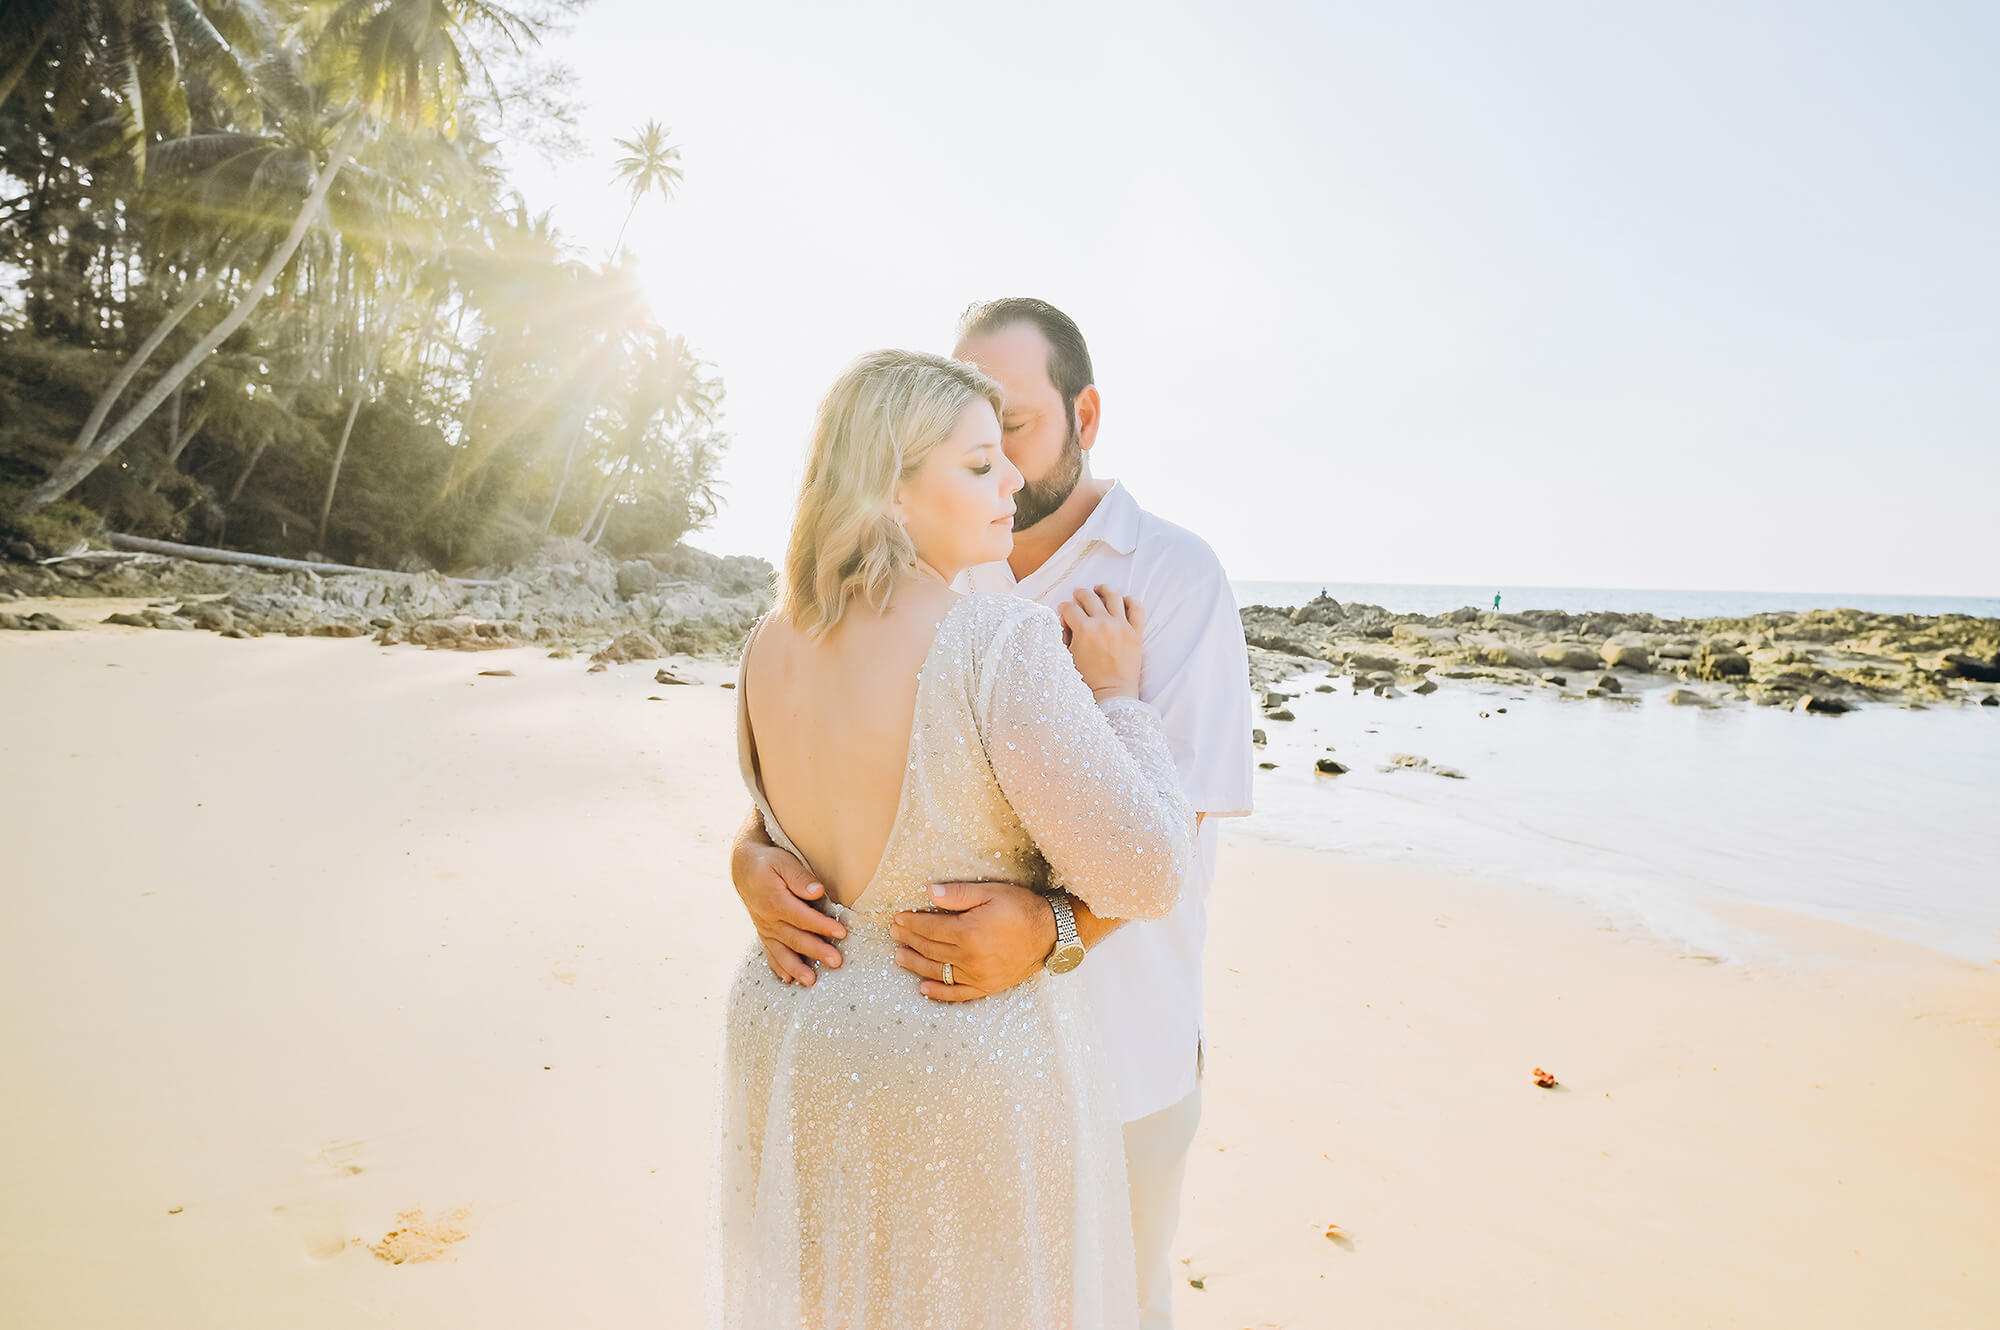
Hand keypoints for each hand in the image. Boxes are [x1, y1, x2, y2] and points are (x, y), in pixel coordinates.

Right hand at [731, 835, 845, 985]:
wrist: (744, 869)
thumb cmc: (769, 863)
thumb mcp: (783, 862)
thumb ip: (799, 877)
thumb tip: (817, 891)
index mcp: (775, 901)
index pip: (802, 917)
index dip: (822, 926)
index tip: (841, 932)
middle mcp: (769, 919)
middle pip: (795, 938)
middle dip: (816, 951)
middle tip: (836, 962)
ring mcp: (766, 929)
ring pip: (782, 951)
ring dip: (797, 968)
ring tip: (811, 981)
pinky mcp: (765, 934)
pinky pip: (770, 953)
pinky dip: (779, 967)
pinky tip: (788, 979)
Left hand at [890, 882, 1059, 1002]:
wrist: (1052, 933)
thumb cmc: (1022, 908)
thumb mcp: (991, 892)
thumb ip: (958, 894)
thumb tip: (928, 892)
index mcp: (968, 932)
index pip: (930, 928)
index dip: (911, 923)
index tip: (898, 918)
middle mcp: (970, 957)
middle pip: (930, 949)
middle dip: (909, 940)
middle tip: (894, 934)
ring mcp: (978, 975)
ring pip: (938, 971)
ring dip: (915, 964)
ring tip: (899, 957)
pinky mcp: (987, 986)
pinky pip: (957, 993)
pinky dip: (939, 992)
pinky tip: (923, 989)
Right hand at [1058, 584, 1144, 700]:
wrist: (1112, 695)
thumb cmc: (1088, 680)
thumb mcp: (1068, 657)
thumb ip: (1065, 635)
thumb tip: (1066, 620)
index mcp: (1084, 629)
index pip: (1070, 608)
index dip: (1064, 609)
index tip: (1064, 612)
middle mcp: (1104, 623)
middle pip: (1089, 597)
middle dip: (1080, 595)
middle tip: (1078, 595)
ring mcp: (1122, 626)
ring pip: (1113, 596)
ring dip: (1104, 590)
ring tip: (1099, 589)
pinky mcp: (1136, 632)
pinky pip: (1137, 608)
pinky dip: (1130, 600)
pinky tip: (1123, 600)